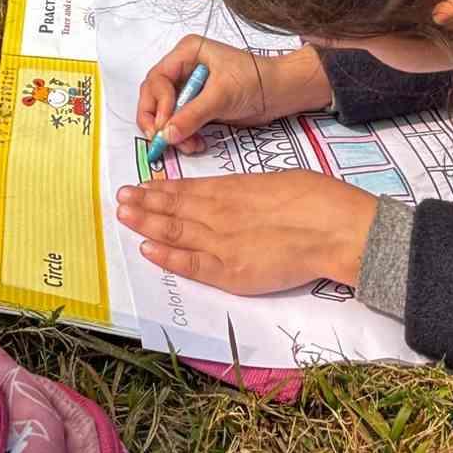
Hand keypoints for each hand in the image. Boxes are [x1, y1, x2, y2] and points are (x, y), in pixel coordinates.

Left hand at [116, 171, 376, 294]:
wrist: (331, 227)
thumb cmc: (312, 198)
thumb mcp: (273, 181)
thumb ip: (245, 190)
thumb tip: (230, 193)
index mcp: (232, 188)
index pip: (187, 189)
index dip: (160, 188)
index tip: (140, 184)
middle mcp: (219, 213)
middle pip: (173, 208)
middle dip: (144, 203)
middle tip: (120, 198)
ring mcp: (221, 242)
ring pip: (174, 232)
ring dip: (147, 224)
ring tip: (124, 216)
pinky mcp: (230, 271)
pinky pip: (191, 264)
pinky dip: (167, 257)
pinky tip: (148, 249)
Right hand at [137, 39, 330, 153]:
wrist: (280, 93)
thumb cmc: (254, 81)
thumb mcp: (221, 95)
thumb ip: (192, 115)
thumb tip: (166, 134)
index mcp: (186, 53)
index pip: (156, 79)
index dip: (156, 104)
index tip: (163, 126)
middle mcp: (184, 68)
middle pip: (154, 96)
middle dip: (158, 121)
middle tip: (164, 141)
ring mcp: (190, 88)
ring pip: (165, 113)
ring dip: (172, 132)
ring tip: (190, 145)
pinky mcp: (198, 106)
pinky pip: (179, 123)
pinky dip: (183, 136)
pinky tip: (196, 144)